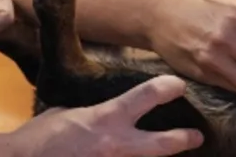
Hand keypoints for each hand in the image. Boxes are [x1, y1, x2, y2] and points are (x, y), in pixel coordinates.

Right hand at [2, 76, 201, 155]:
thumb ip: (92, 111)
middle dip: (184, 140)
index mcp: (105, 118)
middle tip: (196, 137)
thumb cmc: (39, 139)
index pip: (146, 96)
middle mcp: (114, 145)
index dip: (168, 88)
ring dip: (156, 156)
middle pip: (163, 144)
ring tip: (170, 154)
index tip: (178, 86)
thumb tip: (102, 108)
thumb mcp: (66, 113)